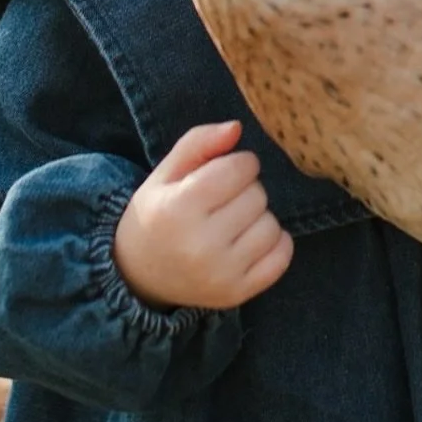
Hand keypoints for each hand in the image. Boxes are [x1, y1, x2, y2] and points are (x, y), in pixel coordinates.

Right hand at [114, 120, 293, 309]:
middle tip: (223, 201)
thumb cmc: (158, 214)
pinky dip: (274, 243)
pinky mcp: (238, 293)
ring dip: (258, 217)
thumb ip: (198, 142)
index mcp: (179, 208)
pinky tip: (249, 241)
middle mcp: (200, 245)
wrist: (139, 275)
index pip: (239, 168)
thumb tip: (237, 128)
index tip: (224, 172)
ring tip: (233, 222)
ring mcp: (221, 274)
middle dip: (246, 190)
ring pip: (272, 224)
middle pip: (257, 195)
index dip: (238, 163)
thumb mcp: (165, 173)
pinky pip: (282, 256)